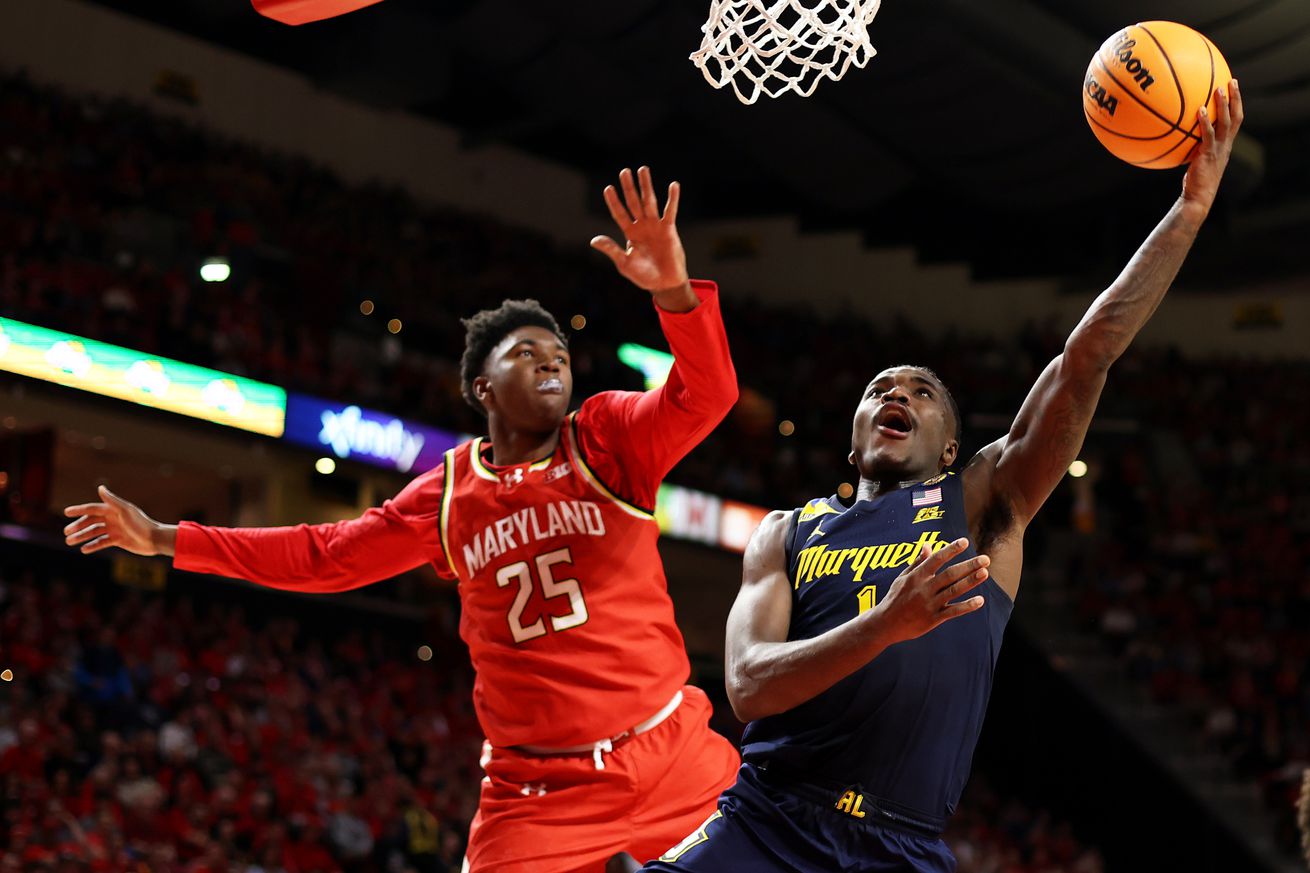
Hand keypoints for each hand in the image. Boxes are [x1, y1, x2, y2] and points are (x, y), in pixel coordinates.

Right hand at [63, 486, 174, 555]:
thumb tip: (100, 487)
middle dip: (78, 526)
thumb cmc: (141, 524)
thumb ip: (112, 500)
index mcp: (113, 510)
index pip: (92, 508)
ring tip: (69, 542)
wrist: (154, 540)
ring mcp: (115, 529)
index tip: (66, 512)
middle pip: (91, 521)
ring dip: (82, 537)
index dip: (79, 510)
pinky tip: (84, 549)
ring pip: (94, 532)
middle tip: (66, 533)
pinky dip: (93, 545)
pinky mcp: (118, 540)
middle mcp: (113, 518)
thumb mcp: (125, 511)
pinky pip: (102, 542)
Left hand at [591, 166, 691, 306]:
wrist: (664, 284)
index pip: (619, 213)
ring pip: (649, 201)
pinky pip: (670, 211)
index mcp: (629, 234)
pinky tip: (673, 185)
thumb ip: (611, 249)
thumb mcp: (624, 263)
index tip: (608, 188)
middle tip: (624, 171)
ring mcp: (655, 226)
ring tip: (643, 169)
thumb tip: (593, 240)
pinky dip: (672, 199)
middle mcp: (641, 226)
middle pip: (633, 202)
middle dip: (628, 187)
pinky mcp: (669, 229)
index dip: (613, 201)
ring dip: (646, 186)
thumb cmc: (643, 276)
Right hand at [869, 538, 988, 642]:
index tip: (965, 542)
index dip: (951, 550)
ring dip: (970, 581)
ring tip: (985, 573)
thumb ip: (917, 562)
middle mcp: (924, 588)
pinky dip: (967, 606)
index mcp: (917, 576)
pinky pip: (953, 611)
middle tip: (985, 559)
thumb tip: (928, 545)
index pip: (937, 559)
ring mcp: (930, 604)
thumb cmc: (895, 597)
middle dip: (969, 566)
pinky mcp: (933, 619)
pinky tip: (980, 600)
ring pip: (954, 591)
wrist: (885, 624)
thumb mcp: (903, 577)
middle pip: (950, 574)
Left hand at [1181, 79, 1243, 213]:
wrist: (1198, 197)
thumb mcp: (1197, 160)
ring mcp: (1218, 149)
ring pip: (1225, 122)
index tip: (1233, 88)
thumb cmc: (1195, 181)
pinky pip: (1208, 135)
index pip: (1235, 120)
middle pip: (1235, 117)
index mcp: (1226, 145)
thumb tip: (1179, 134)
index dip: (1237, 104)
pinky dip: (1204, 122)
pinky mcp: (1208, 154)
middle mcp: (1226, 145)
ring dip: (1223, 105)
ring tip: (1219, 88)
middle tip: (1232, 81)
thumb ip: (1195, 146)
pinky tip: (1198, 110)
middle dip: (1236, 98)